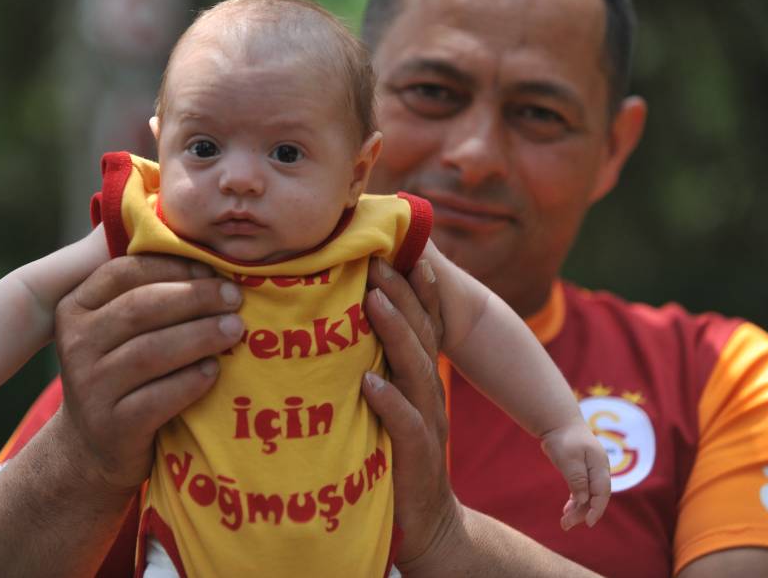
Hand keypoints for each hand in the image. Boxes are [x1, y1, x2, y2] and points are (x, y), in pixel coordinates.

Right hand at [53, 253, 243, 494]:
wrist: (92, 448)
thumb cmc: (120, 373)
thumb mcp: (117, 330)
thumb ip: (147, 293)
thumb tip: (211, 257)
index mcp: (76, 308)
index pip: (124, 273)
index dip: (172, 266)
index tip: (213, 269)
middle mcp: (75, 345)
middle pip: (140, 309)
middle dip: (195, 298)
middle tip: (235, 297)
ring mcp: (89, 388)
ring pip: (150, 352)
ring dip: (200, 336)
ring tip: (235, 329)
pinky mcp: (112, 426)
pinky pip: (158, 397)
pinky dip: (191, 381)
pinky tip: (215, 371)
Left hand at [360, 257, 457, 566]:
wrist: (426, 521)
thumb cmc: (395, 454)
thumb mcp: (386, 403)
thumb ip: (375, 366)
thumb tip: (340, 323)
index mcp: (419, 375)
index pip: (422, 321)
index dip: (413, 285)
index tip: (393, 247)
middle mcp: (428, 391)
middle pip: (420, 332)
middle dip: (401, 293)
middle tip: (376, 258)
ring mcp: (426, 422)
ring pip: (416, 367)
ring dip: (396, 332)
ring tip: (374, 301)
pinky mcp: (418, 457)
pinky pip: (407, 425)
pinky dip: (390, 402)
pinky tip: (371, 384)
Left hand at [541, 422, 610, 529]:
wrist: (558, 423)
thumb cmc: (564, 439)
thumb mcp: (568, 459)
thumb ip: (577, 479)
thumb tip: (583, 501)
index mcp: (599, 465)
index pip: (602, 492)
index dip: (596, 509)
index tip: (587, 522)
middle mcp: (598, 470)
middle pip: (595, 497)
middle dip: (583, 512)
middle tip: (566, 524)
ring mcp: (591, 472)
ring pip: (588, 496)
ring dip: (578, 509)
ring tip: (565, 523)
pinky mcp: (582, 472)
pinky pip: (582, 491)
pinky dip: (575, 501)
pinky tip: (567, 510)